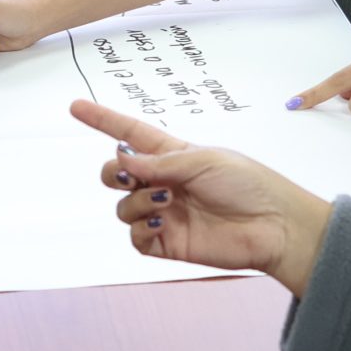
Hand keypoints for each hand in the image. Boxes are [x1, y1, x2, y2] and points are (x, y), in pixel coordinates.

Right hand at [70, 100, 333, 295]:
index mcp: (173, 155)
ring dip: (134, 201)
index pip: (130, 134)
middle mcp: (163, 183)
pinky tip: (158, 221)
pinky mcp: (167, 243)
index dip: (103, 120)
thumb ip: (159, 163)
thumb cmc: (249, 184)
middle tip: (132, 175)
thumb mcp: (204, 160)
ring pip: (121, 206)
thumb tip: (121, 161)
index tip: (76, 107)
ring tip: (165, 202)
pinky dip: (139, 228)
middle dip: (114, 171)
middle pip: (116, 173)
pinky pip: (134, 237)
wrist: (274, 226)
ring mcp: (163, 214)